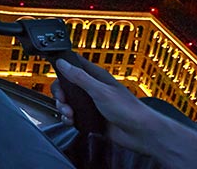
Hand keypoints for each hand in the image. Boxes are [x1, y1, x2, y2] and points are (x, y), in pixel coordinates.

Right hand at [54, 58, 196, 167]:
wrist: (140, 134)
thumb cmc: (128, 109)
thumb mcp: (100, 91)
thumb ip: (80, 77)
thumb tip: (63, 63)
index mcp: (96, 77)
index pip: (73, 65)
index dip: (62, 67)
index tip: (56, 74)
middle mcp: (92, 89)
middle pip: (66, 85)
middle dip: (60, 93)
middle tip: (63, 100)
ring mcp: (90, 103)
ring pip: (67, 101)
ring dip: (63, 107)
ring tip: (69, 114)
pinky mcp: (89, 117)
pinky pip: (72, 115)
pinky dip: (68, 118)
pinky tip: (72, 121)